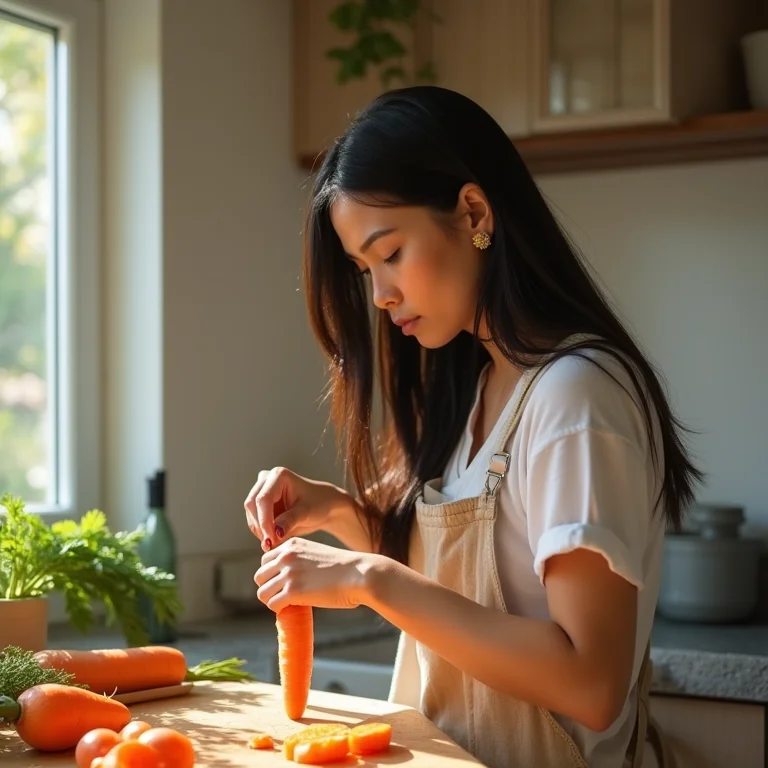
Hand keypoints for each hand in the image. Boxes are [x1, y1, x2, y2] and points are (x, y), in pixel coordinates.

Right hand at [244, 467, 353, 551]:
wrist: (323, 505)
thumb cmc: (318, 504)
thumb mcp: (306, 513)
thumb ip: (289, 521)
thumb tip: (273, 534)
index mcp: (279, 475)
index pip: (263, 499)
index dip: (264, 521)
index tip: (271, 540)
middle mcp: (266, 480)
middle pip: (252, 505)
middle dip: (261, 527)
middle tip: (271, 545)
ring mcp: (261, 490)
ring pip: (251, 514)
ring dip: (260, 531)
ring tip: (275, 543)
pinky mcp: (259, 503)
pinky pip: (254, 520)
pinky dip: (262, 531)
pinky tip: (274, 539)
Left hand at [253, 537, 375, 612]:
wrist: (359, 574)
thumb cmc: (344, 568)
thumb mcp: (316, 554)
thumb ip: (298, 561)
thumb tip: (285, 580)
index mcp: (292, 544)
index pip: (265, 560)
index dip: (272, 574)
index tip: (283, 583)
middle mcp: (286, 556)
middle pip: (259, 576)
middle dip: (269, 587)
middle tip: (283, 596)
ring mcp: (288, 573)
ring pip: (262, 592)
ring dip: (272, 600)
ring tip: (287, 604)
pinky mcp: (292, 591)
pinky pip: (273, 604)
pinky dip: (279, 609)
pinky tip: (292, 609)